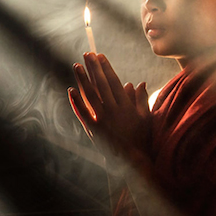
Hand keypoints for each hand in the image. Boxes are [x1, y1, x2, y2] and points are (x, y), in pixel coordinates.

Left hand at [68, 53, 150, 171]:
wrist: (131, 161)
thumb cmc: (141, 138)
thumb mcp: (145, 118)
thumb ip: (141, 99)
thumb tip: (137, 83)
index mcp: (126, 105)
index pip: (113, 82)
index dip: (106, 68)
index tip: (100, 56)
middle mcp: (113, 110)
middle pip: (101, 84)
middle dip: (94, 68)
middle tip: (87, 54)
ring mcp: (102, 119)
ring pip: (90, 95)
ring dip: (82, 79)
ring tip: (77, 66)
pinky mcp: (93, 129)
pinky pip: (82, 113)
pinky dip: (76, 101)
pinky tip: (71, 90)